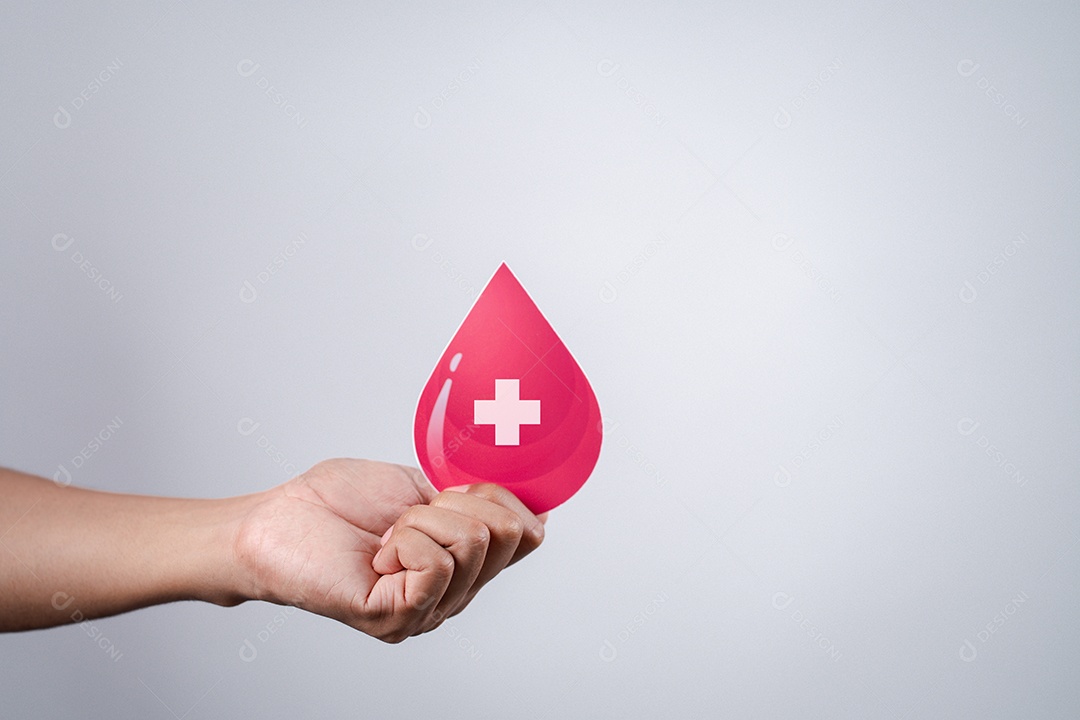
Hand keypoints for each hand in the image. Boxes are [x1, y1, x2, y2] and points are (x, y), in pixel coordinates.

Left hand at [231, 459, 545, 642]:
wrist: (277, 520)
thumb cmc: (336, 504)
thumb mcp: (421, 488)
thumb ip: (473, 502)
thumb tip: (536, 511)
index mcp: (463, 564)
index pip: (526, 537)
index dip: (503, 498)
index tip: (456, 488)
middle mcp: (453, 595)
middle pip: (508, 536)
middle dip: (457, 502)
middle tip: (408, 514)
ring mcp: (428, 611)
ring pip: (471, 543)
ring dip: (420, 520)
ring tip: (385, 534)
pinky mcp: (398, 617)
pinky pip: (435, 563)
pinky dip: (404, 540)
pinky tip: (377, 553)